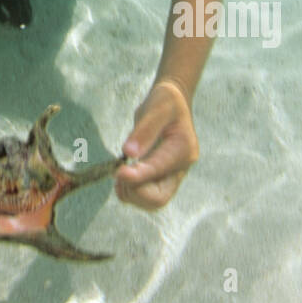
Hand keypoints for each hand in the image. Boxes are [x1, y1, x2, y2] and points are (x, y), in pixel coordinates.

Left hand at [0, 0, 32, 27]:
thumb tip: (7, 23)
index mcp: (14, 6)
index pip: (19, 21)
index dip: (15, 26)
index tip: (10, 26)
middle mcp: (21, 1)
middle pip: (27, 16)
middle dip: (24, 23)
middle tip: (20, 27)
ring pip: (29, 8)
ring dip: (27, 16)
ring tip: (24, 21)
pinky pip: (27, 1)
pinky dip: (27, 8)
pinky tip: (24, 8)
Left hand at [115, 79, 198, 209]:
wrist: (173, 102)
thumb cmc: (166, 101)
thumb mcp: (156, 108)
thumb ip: (144, 131)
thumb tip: (128, 153)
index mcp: (183, 150)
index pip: (157, 171)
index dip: (136, 176)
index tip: (118, 172)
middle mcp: (180, 168)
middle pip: (158, 199)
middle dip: (135, 192)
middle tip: (118, 174)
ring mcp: (172, 175)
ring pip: (152, 201)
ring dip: (131, 194)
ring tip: (118, 173)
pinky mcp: (162, 176)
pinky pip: (148, 194)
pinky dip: (132, 190)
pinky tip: (122, 175)